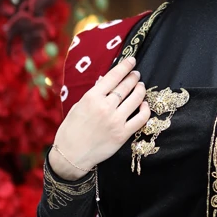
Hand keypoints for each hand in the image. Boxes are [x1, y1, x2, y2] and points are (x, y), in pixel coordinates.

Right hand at [49, 55, 150, 178]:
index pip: (113, 76)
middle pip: (126, 86)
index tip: (131, 61)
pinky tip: (144, 105)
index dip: (125, 66)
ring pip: (136, 99)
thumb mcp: (78, 107)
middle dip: (133, 77)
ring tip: (141, 86)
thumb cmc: (71, 130)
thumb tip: (105, 80)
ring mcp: (116, 121)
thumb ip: (94, 94)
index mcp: (92, 98)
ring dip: (140, 90)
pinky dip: (145, 109)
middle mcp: (105, 107)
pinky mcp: (123, 134)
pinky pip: (140, 119)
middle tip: (136, 74)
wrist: (71, 156)